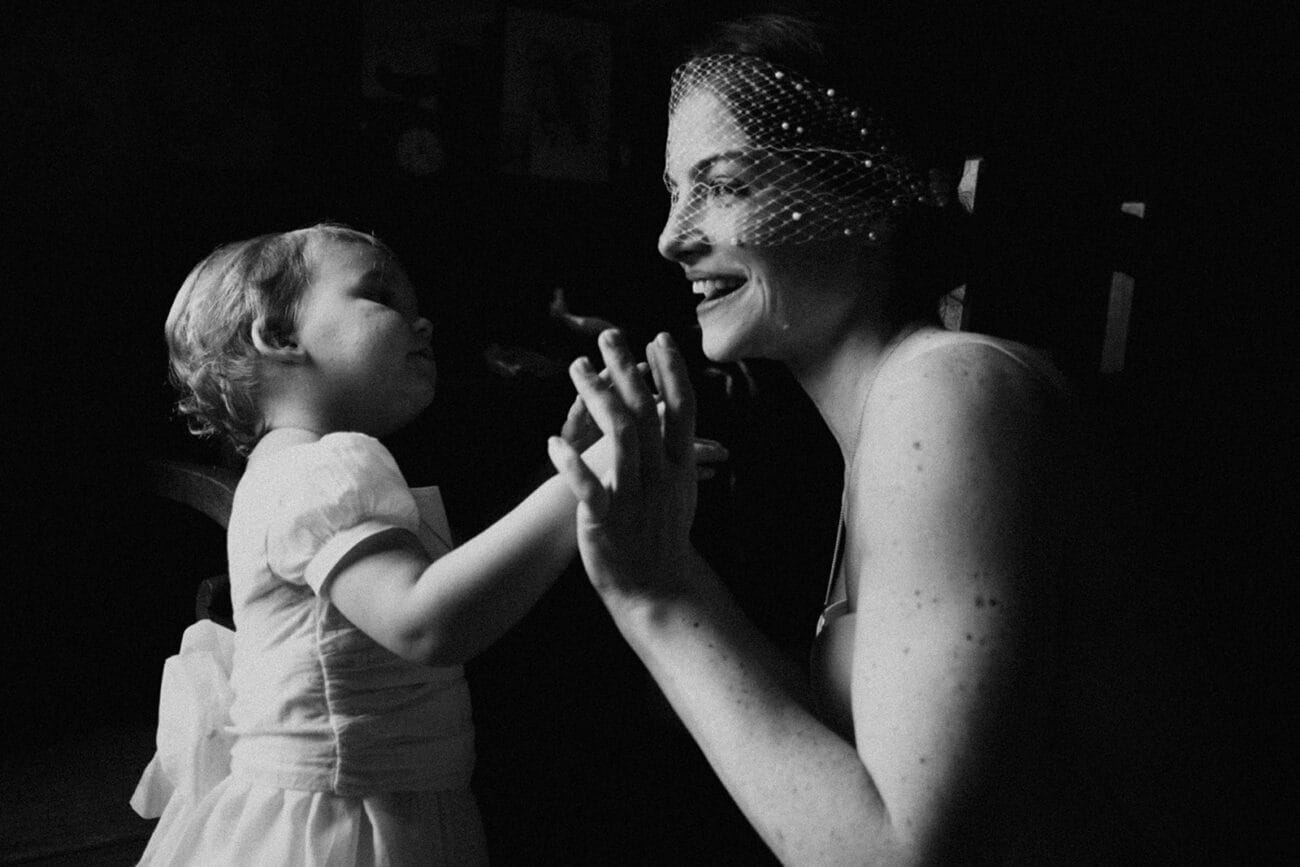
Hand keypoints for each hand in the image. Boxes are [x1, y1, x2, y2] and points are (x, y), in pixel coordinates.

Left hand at [548, 330, 699, 600]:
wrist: (656, 588)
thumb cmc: (662, 535)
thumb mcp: (680, 490)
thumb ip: (678, 451)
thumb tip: (671, 412)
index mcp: (679, 467)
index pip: (682, 408)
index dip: (672, 372)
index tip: (659, 338)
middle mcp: (661, 476)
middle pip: (647, 411)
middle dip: (627, 370)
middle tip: (609, 336)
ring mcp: (634, 496)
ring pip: (621, 437)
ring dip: (598, 398)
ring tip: (576, 368)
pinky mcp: (607, 518)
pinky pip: (588, 486)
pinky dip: (570, 463)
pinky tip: (552, 443)